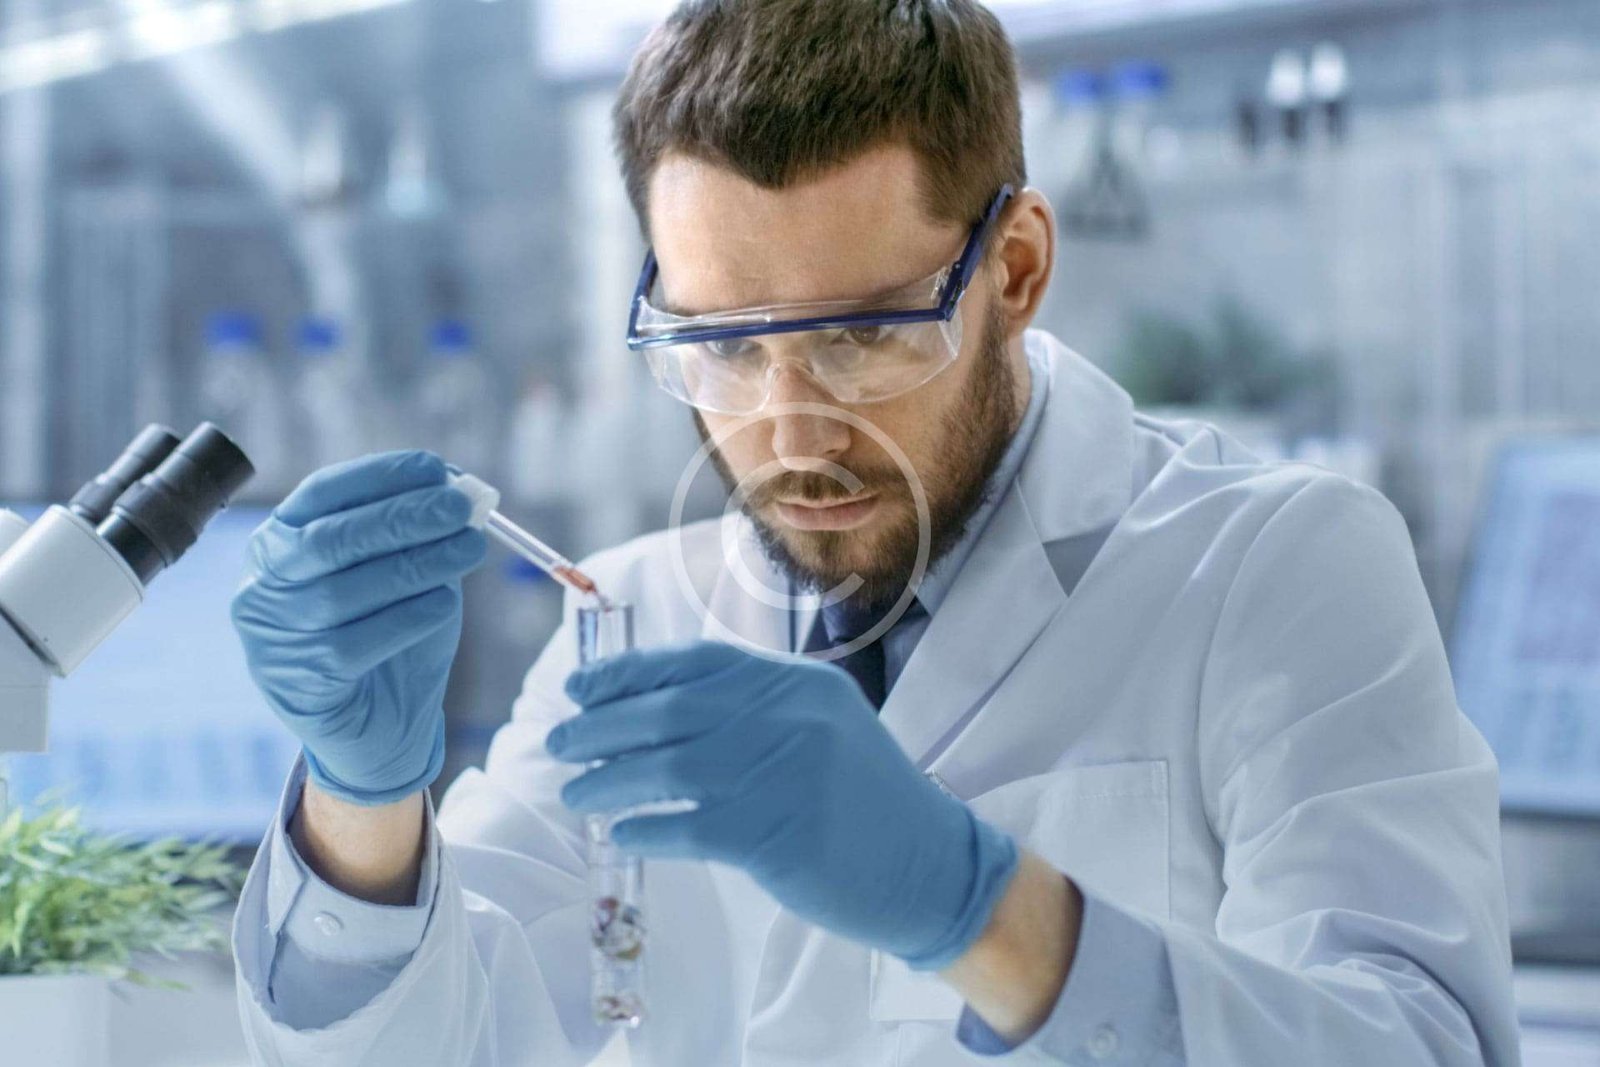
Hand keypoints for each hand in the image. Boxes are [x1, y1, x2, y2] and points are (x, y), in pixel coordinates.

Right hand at [231, 451, 485, 805]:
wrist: (376, 726)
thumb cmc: (387, 634)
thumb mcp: (399, 573)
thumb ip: (416, 534)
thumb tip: (459, 490)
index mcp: (278, 544)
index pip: (320, 495)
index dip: (379, 476)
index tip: (435, 468)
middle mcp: (264, 587)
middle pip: (331, 540)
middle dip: (402, 516)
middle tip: (461, 507)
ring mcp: (274, 638)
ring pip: (346, 590)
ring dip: (418, 563)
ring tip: (469, 549)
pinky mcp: (301, 685)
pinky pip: (359, 643)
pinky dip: (409, 616)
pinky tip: (444, 601)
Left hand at [547, 640, 1019, 969]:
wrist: (931, 864)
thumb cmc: (864, 798)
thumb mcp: (819, 725)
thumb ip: (752, 707)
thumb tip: (653, 707)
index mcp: (796, 682)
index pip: (693, 662)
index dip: (627, 673)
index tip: (579, 687)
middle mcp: (789, 715)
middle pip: (670, 711)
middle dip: (601, 724)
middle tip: (558, 740)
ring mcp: (784, 772)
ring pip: (669, 768)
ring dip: (609, 778)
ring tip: (573, 792)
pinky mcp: (779, 833)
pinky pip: (689, 827)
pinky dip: (646, 827)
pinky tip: (620, 832)